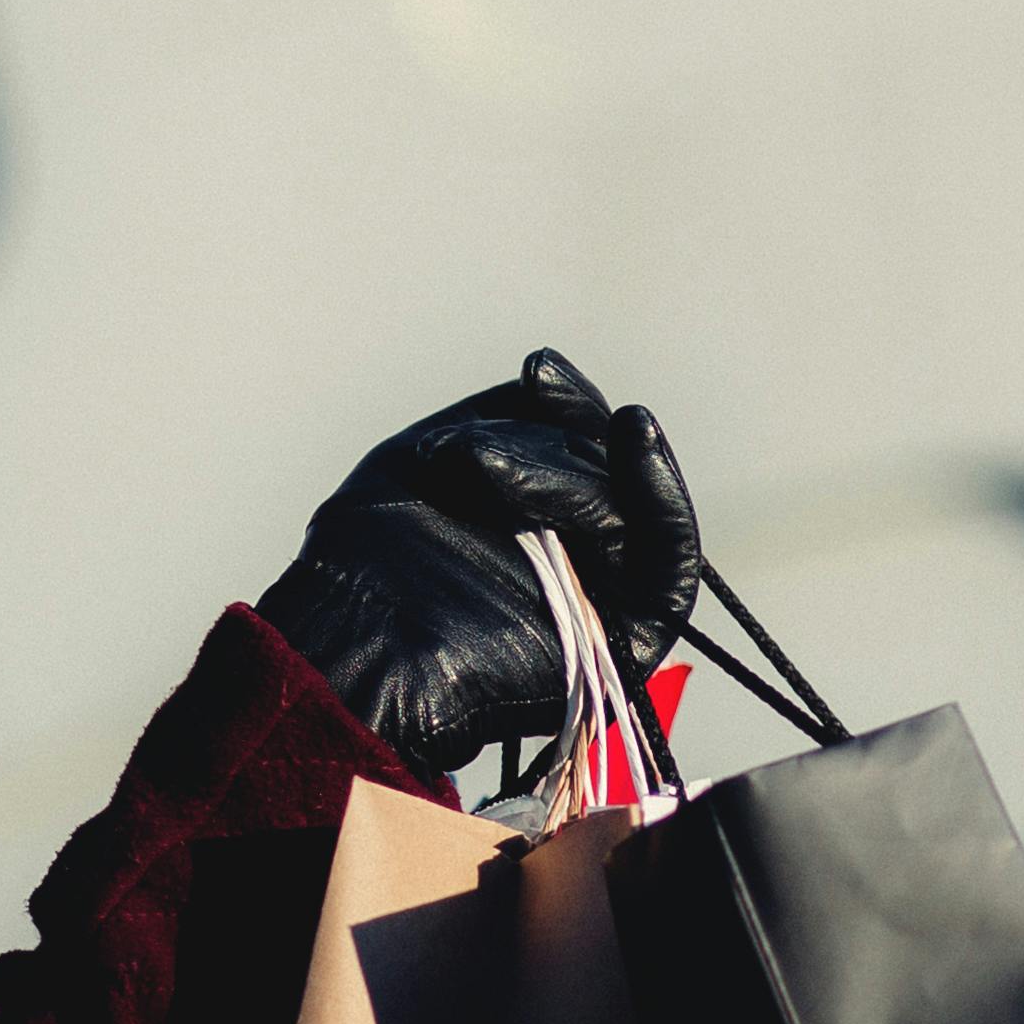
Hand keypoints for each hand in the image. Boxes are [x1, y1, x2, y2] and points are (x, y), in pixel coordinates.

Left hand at [254, 347, 699, 779]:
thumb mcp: (421, 462)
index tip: (539, 370)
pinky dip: (662, 499)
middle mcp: (574, 557)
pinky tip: (635, 441)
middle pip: (605, 473)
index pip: (578, 449)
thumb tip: (549, 377)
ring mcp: (606, 596)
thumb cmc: (369, 565)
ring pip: (630, 509)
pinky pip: (671, 565)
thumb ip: (494, 420)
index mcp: (530, 520)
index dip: (567, 405)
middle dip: (551, 449)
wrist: (352, 653)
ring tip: (492, 475)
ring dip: (574, 475)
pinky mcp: (631, 640)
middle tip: (477, 461)